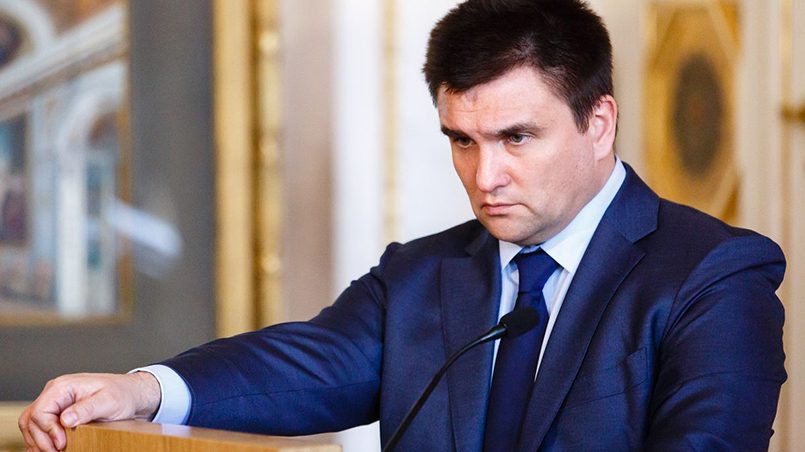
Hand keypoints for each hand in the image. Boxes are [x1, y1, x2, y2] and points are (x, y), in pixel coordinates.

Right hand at [18, 372, 160, 451]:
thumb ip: (87, 409)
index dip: (48, 431)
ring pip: (31, 426)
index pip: (40, 411)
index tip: (62, 444)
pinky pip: (39, 429)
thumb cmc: (121, 394)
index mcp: (63, 386)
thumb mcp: (109, 401)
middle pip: (31, 420)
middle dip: (41, 440)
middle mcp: (54, 394)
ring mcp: (54, 404)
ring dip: (38, 442)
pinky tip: (50, 449)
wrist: (130, 394)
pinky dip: (40, 441)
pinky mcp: (57, 414)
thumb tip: (65, 420)